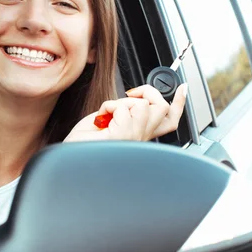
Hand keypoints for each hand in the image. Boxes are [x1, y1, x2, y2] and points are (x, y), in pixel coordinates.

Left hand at [63, 83, 187, 142]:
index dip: (180, 103)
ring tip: (108, 115)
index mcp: (139, 137)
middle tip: (130, 95)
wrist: (68, 163)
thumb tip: (133, 99)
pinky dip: (108, 107)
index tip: (183, 88)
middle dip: (147, 92)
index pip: (169, 120)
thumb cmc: (82, 146)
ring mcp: (133, 138)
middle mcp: (140, 140)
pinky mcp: (123, 136)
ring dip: (121, 103)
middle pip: (162, 108)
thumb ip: (124, 112)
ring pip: (143, 105)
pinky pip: (123, 107)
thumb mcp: (106, 123)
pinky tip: (101, 120)